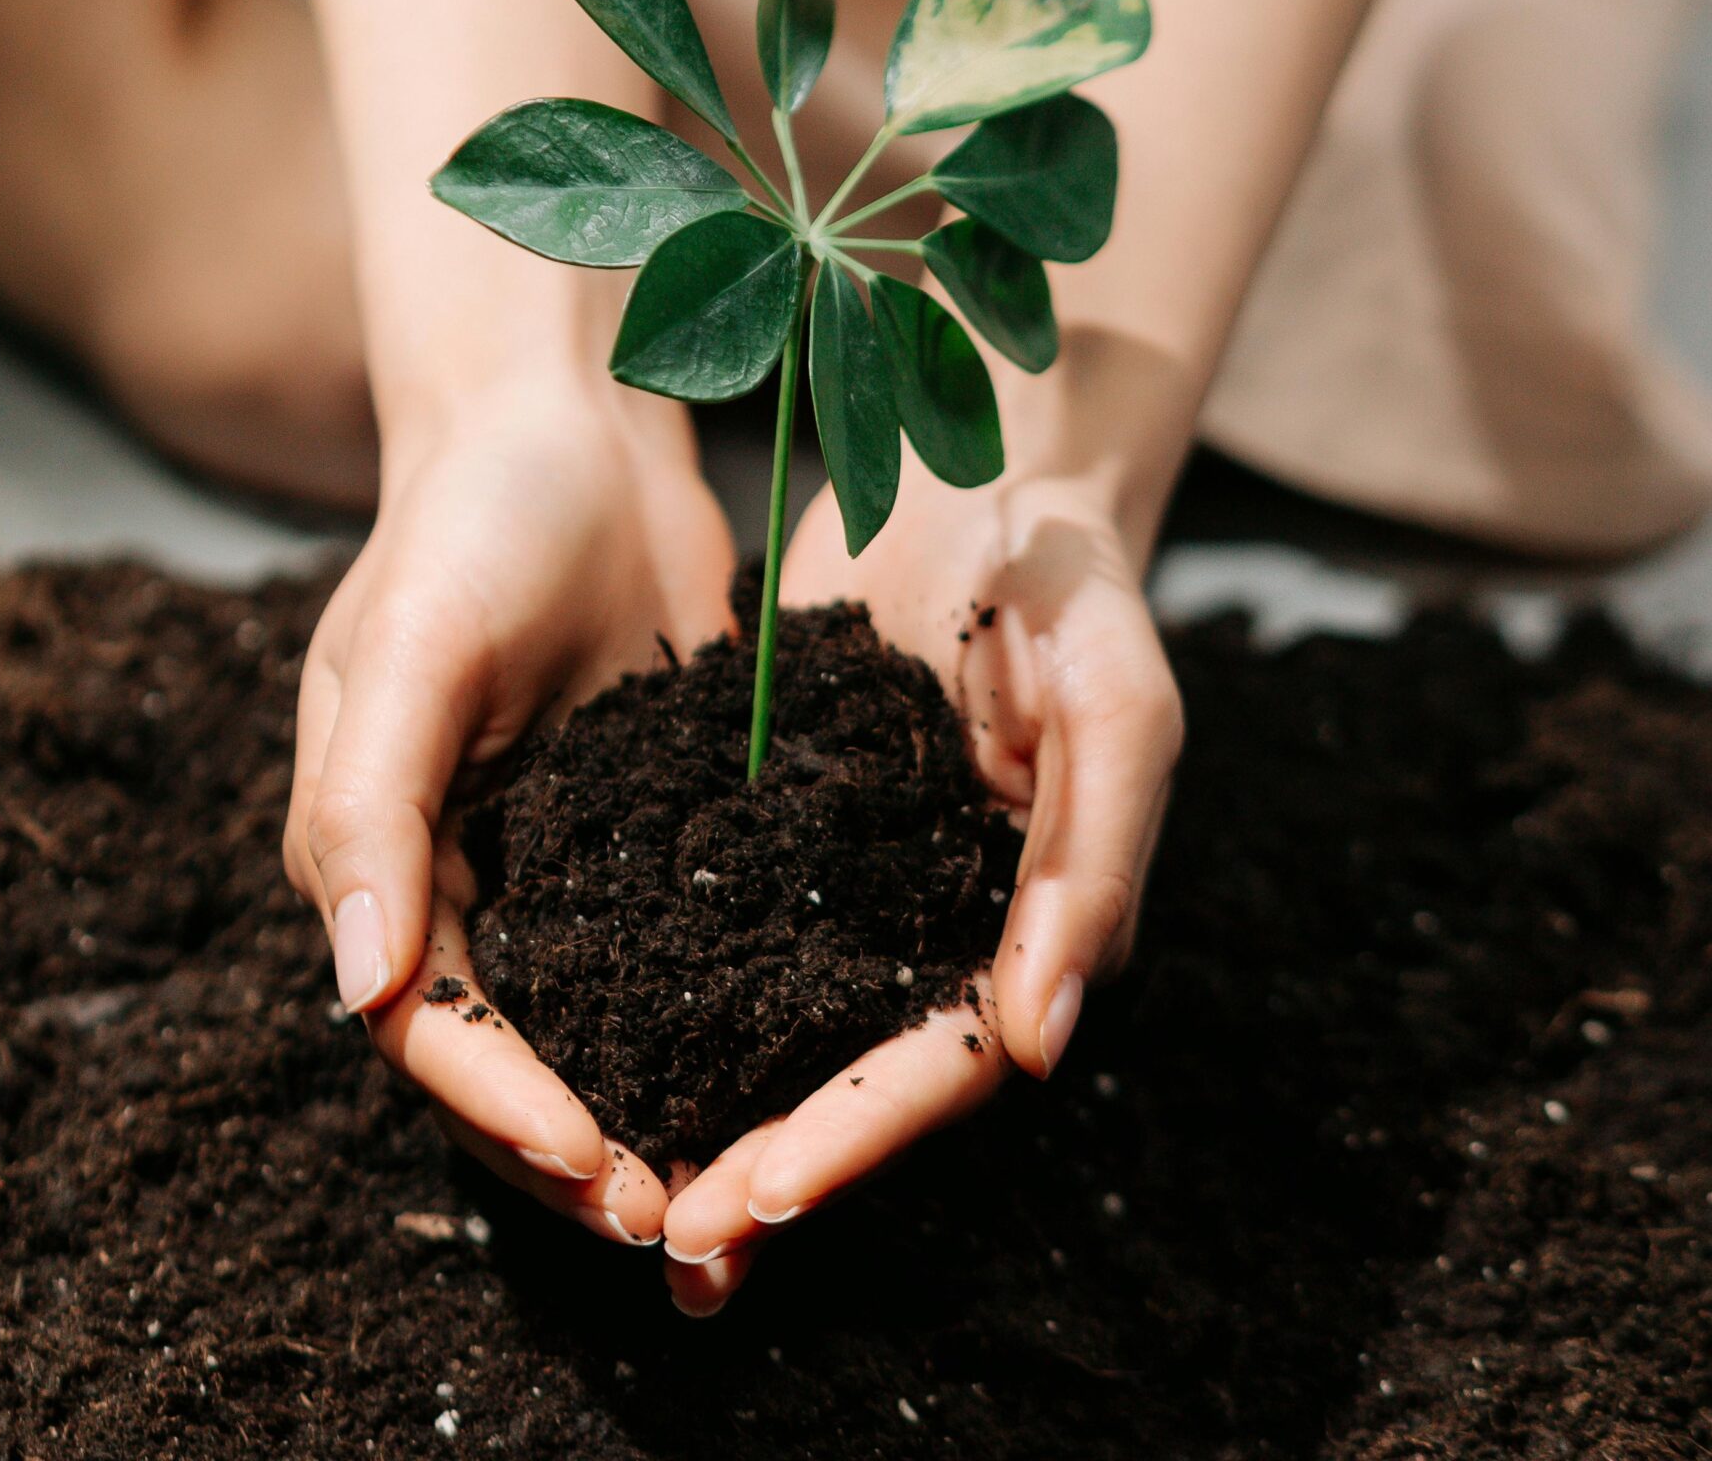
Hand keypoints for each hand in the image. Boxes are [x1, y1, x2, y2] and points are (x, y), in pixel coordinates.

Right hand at [284, 373, 735, 1245]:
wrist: (574, 422)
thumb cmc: (472, 519)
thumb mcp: (411, 649)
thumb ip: (373, 809)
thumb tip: (362, 986)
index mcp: (378, 853)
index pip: (428, 1022)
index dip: (500, 1107)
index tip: (591, 1167)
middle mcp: (459, 872)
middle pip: (503, 1051)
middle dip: (571, 1143)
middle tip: (670, 1214)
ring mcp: (554, 851)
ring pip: (588, 1017)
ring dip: (640, 1100)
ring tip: (723, 1176)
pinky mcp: (640, 818)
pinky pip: (663, 938)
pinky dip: (701, 1009)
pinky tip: (777, 1057)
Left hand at [661, 462, 1182, 1312]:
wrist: (988, 468)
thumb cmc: (1075, 583)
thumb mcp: (1117, 704)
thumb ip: (1090, 866)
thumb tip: (1040, 1047)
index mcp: (1038, 923)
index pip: (945, 1060)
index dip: (861, 1134)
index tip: (762, 1193)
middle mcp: (944, 925)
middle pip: (855, 1076)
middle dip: (770, 1163)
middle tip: (673, 1243)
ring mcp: (861, 881)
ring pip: (783, 1029)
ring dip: (712, 1112)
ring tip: (618, 1195)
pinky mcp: (790, 824)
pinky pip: (730, 930)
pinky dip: (673, 998)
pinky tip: (594, 1047)